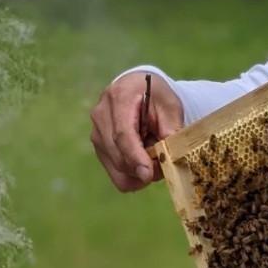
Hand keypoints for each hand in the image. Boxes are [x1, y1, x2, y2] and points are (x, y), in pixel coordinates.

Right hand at [90, 72, 184, 192]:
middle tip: (164, 166)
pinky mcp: (100, 149)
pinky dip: (133, 177)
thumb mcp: (170, 106)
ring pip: (117, 169)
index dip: (136, 157)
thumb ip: (170, 128)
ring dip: (140, 173)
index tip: (148, 174)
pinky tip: (144, 165)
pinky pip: (116, 175)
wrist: (136, 90)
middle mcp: (101, 116)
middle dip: (143, 168)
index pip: (123, 134)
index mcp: (119, 98)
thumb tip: (167, 156)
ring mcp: (97, 134)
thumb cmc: (155, 96)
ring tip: (154, 160)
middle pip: (119, 156)